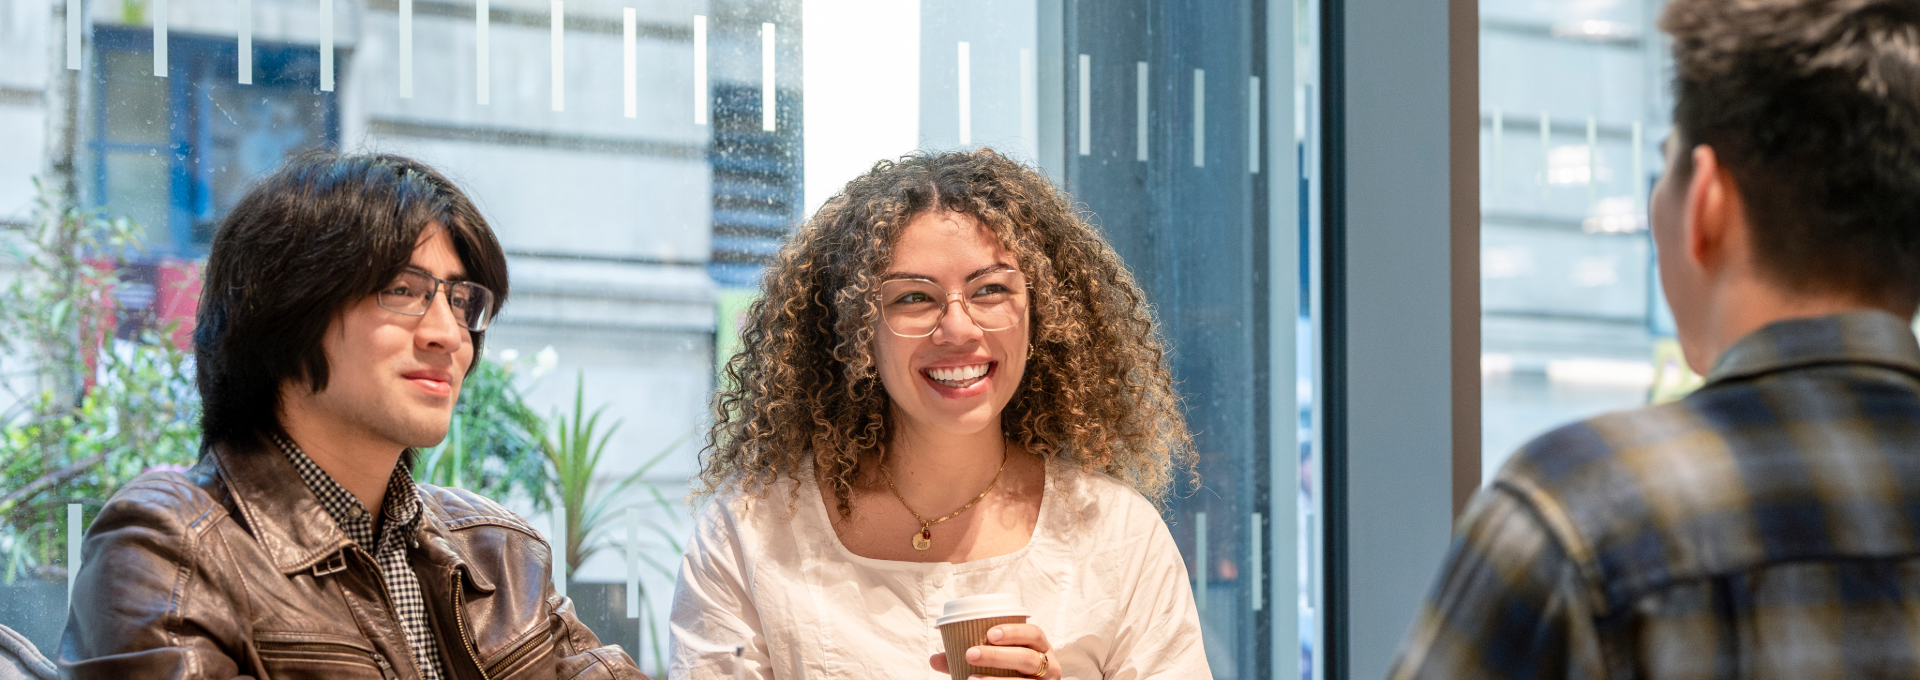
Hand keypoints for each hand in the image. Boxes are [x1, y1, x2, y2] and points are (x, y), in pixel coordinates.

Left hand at [928, 623, 1059, 678]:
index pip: (1034, 634)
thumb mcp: (996, 661)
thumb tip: (934, 659)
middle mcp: (1049, 666)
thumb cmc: (1010, 671)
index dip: (1014, 631)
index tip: (989, 633)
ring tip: (971, 679)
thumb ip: (968, 658)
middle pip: (1028, 659)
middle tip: (970, 654)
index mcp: (1040, 648)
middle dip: (998, 656)